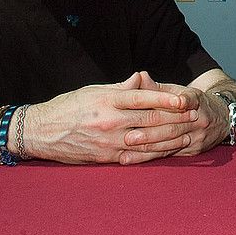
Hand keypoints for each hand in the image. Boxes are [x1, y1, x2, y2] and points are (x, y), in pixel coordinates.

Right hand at [25, 72, 198, 164]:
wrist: (41, 132)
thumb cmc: (68, 106)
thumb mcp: (93, 89)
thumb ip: (120, 87)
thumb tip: (142, 78)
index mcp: (108, 99)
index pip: (143, 97)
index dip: (166, 98)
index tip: (184, 98)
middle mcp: (110, 120)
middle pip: (150, 120)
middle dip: (175, 118)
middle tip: (194, 115)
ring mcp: (109, 141)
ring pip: (146, 141)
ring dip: (170, 138)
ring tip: (187, 134)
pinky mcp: (105, 157)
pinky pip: (135, 156)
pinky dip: (153, 154)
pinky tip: (167, 152)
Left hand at [136, 83, 229, 155]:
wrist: (221, 118)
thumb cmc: (191, 102)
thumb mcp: (179, 91)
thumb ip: (158, 87)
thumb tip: (140, 76)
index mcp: (196, 100)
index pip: (189, 100)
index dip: (181, 101)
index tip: (175, 103)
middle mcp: (199, 119)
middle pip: (174, 127)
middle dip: (150, 133)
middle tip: (129, 137)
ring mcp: (197, 137)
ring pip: (171, 143)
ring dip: (148, 148)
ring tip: (127, 149)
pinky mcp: (193, 151)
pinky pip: (170, 154)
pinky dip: (151, 157)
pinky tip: (135, 159)